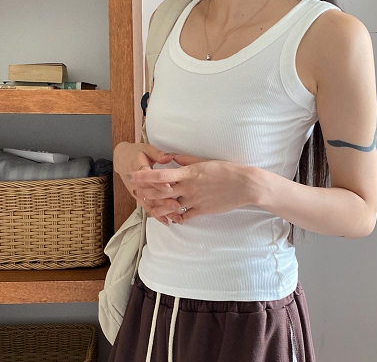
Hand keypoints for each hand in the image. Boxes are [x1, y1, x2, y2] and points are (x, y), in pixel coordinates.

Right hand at [113, 142, 183, 224]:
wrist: (120, 159)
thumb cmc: (136, 153)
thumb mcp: (147, 149)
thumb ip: (158, 154)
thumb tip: (169, 157)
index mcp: (139, 168)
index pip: (150, 178)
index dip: (159, 183)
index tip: (170, 188)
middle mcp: (137, 182)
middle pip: (151, 194)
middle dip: (165, 201)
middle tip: (178, 206)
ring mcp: (137, 191)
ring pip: (150, 203)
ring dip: (163, 211)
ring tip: (176, 217)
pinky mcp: (137, 196)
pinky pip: (147, 207)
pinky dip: (156, 215)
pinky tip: (166, 221)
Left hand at [130, 154, 253, 220]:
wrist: (244, 185)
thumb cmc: (226, 170)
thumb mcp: (205, 161)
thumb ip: (186, 160)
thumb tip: (171, 157)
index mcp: (188, 173)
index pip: (160, 175)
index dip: (144, 176)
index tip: (132, 176)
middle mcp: (188, 187)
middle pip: (160, 192)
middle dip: (145, 193)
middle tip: (136, 193)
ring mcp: (194, 200)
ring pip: (170, 207)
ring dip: (158, 209)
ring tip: (149, 209)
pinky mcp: (202, 210)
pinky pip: (185, 216)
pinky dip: (177, 218)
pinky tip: (173, 218)